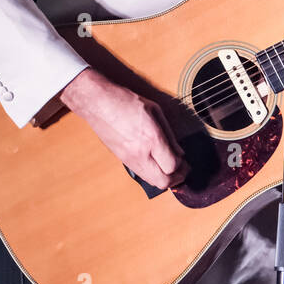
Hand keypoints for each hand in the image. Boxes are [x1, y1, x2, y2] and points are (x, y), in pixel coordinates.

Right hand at [58, 68, 189, 189]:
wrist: (98, 104)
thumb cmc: (126, 102)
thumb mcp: (155, 111)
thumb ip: (169, 134)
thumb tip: (179, 152)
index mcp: (152, 137)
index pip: (172, 165)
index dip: (182, 166)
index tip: (185, 160)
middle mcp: (140, 152)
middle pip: (163, 181)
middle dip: (177, 178)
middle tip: (182, 170)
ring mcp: (129, 159)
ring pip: (152, 182)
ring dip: (165, 178)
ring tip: (170, 168)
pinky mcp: (122, 160)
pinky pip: (142, 175)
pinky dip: (153, 174)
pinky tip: (156, 164)